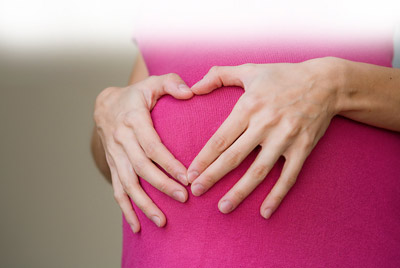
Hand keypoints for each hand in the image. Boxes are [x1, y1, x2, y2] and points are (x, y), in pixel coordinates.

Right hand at [94, 74, 193, 231]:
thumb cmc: (137, 95)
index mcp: (133, 119)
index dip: (169, 163)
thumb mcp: (153, 83)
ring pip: (128, 184)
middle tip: (184, 199)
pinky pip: (117, 190)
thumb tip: (190, 92)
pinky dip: (126, 209)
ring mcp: (115, 155)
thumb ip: (172, 83)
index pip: (152, 145)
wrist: (106, 105)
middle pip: (141, 168)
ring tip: (162, 221)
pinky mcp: (113, 166)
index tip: (187, 177)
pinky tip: (137, 226)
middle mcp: (121, 140)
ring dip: (144, 204)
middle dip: (162, 186)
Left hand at [187, 57, 340, 218]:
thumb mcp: (250, 70)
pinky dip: (277, 195)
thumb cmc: (283, 76)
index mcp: (249, 106)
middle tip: (195, 191)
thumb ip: (219, 75)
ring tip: (223, 208)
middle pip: (234, 156)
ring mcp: (285, 138)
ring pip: (259, 170)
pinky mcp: (302, 148)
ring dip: (240, 191)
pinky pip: (289, 176)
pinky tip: (264, 212)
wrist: (326, 82)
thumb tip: (192, 87)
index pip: (221, 138)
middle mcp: (266, 124)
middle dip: (212, 176)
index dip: (204, 158)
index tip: (189, 173)